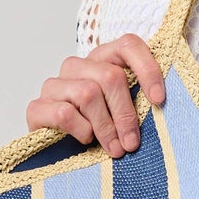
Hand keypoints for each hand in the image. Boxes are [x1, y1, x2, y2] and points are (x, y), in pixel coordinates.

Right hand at [26, 33, 166, 157]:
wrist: (59, 154)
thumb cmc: (99, 131)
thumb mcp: (123, 113)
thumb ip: (137, 101)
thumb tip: (160, 103)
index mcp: (102, 60)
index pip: (128, 45)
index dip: (147, 69)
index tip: (158, 100)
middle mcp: (77, 66)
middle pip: (110, 76)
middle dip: (125, 114)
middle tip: (131, 143)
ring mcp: (54, 85)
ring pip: (88, 94)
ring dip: (105, 127)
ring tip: (113, 149)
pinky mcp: (37, 107)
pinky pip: (64, 113)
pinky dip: (81, 130)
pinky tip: (85, 141)